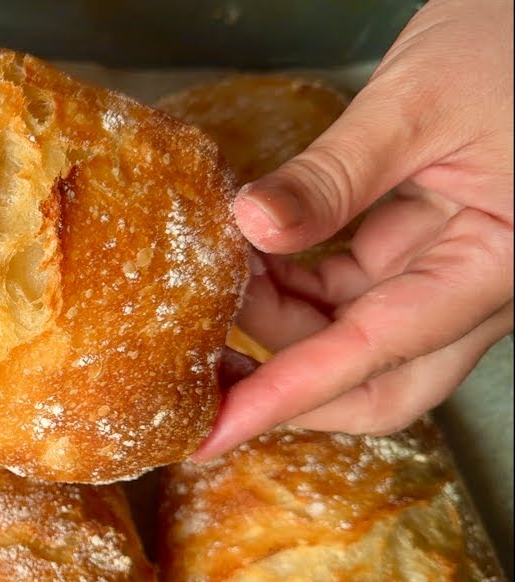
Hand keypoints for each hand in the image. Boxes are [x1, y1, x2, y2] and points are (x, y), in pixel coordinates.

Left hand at [194, 0, 513, 458]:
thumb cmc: (510, 45)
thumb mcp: (417, 106)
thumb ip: (333, 175)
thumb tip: (250, 227)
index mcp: (497, 267)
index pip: (375, 354)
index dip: (288, 395)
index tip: (213, 432)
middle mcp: (479, 286)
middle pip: (380, 380)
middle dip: (288, 386)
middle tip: (203, 380)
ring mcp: (453, 269)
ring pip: (360, 337)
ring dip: (283, 325)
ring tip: (218, 287)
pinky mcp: (428, 244)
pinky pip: (356, 290)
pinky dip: (298, 284)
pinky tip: (252, 259)